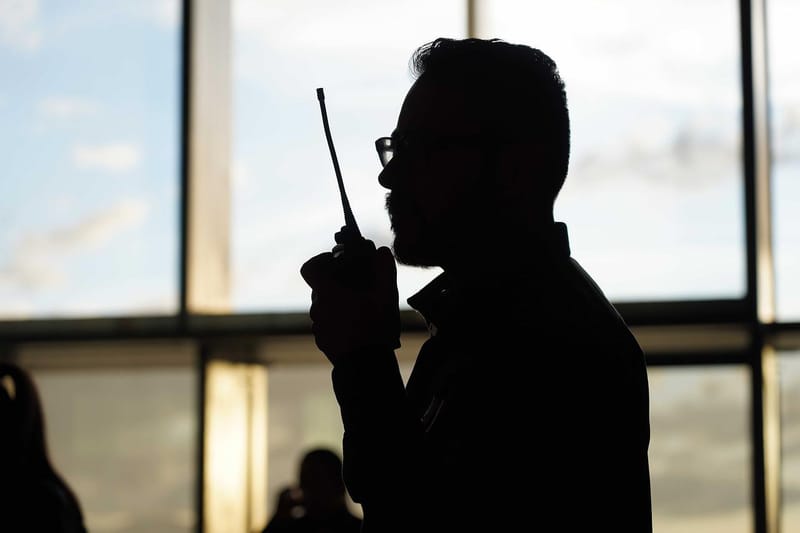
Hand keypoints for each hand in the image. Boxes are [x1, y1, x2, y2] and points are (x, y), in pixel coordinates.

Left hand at [300, 244, 399, 362]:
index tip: (336, 261)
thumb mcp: (385, 296)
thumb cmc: (374, 328)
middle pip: (321, 286)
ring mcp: (318, 326)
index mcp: (328, 293)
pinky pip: (327, 323)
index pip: (309, 268)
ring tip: (362, 308)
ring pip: (325, 306)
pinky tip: (358, 325)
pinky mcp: (323, 341)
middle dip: (338, 282)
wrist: (365, 366)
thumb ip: (384, 269)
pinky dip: (338, 320)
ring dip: (339, 302)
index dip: (320, 260)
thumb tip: (383, 251)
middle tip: (359, 284)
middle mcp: (318, 308)